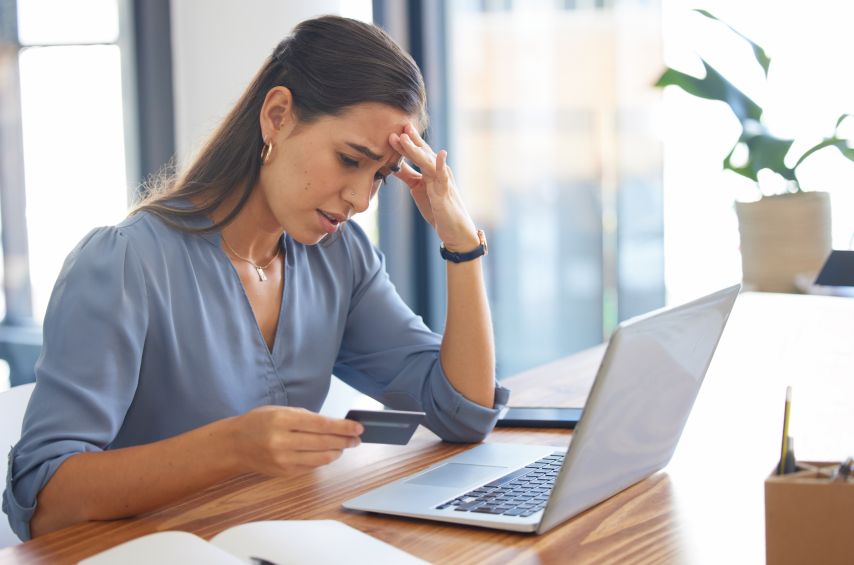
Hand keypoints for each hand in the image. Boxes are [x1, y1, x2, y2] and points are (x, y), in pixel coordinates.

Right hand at [230, 406, 362, 475]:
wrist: (235, 445)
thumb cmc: (258, 423)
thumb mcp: (280, 410)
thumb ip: (306, 417)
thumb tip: (334, 424)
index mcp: (282, 420)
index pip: (321, 425)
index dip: (343, 427)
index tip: (358, 427)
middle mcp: (282, 441)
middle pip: (324, 443)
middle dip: (345, 441)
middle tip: (356, 438)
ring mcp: (283, 460)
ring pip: (321, 459)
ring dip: (337, 452)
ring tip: (344, 446)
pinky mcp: (284, 472)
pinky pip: (311, 467)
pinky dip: (322, 460)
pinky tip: (327, 453)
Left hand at [389, 124, 479, 251]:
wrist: (454, 229)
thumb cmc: (437, 208)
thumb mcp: (417, 188)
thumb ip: (407, 175)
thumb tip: (393, 164)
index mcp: (430, 170)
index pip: (418, 151)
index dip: (407, 140)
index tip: (395, 128)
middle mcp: (437, 171)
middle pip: (422, 152)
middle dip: (410, 139)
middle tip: (400, 125)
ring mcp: (442, 180)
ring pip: (428, 161)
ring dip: (416, 149)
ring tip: (405, 137)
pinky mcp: (445, 193)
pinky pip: (444, 177)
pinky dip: (442, 165)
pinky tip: (442, 154)